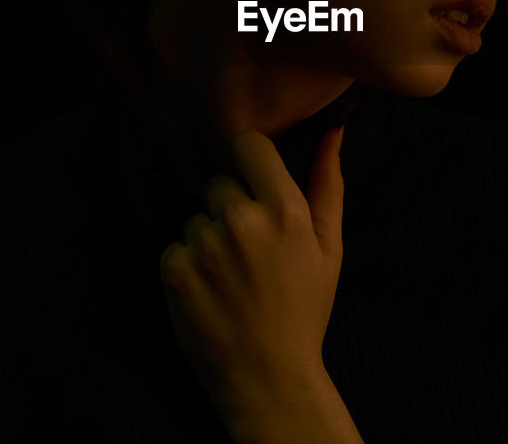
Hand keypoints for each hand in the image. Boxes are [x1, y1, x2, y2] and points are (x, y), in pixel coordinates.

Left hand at [159, 124, 346, 422]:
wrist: (268, 376)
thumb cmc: (303, 309)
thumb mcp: (329, 248)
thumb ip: (328, 185)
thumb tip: (333, 131)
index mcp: (285, 210)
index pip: (249, 146)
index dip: (250, 164)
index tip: (255, 189)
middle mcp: (243, 222)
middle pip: (219, 185)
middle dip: (231, 210)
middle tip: (249, 253)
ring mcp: (206, 246)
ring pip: (196, 218)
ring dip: (207, 240)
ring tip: (230, 279)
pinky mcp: (175, 271)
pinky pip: (174, 247)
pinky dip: (186, 267)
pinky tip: (210, 293)